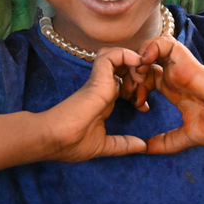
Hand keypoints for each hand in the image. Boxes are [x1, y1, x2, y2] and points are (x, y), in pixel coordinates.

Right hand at [43, 47, 147, 162]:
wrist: (56, 140)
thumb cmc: (71, 143)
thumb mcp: (103, 145)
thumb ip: (123, 144)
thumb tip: (143, 147)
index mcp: (103, 100)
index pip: (123, 83)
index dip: (138, 89)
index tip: (143, 107)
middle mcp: (102, 87)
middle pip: (124, 66)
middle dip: (140, 72)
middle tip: (147, 88)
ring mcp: (99, 81)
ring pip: (118, 55)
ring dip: (134, 61)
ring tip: (142, 76)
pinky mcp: (97, 77)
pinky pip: (113, 55)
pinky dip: (127, 55)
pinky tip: (137, 67)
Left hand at [132, 36, 203, 153]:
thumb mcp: (186, 136)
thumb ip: (166, 142)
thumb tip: (146, 150)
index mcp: (172, 89)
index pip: (145, 78)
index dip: (134, 87)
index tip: (136, 104)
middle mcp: (173, 75)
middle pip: (143, 63)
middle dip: (131, 73)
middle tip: (130, 91)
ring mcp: (179, 66)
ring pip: (151, 49)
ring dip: (138, 59)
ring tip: (138, 76)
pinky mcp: (186, 61)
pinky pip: (165, 43)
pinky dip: (152, 47)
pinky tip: (146, 62)